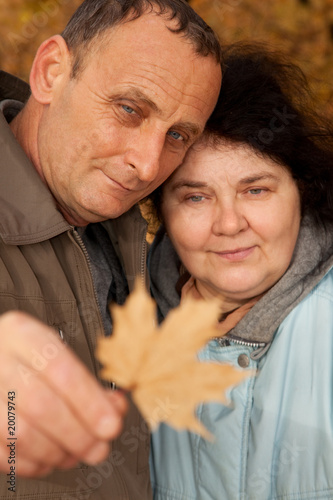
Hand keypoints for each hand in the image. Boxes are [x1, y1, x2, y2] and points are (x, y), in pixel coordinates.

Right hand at [0, 311, 126, 476]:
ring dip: (56, 452)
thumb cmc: (24, 354)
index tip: (110, 424)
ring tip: (74, 453)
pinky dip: (31, 464)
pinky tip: (48, 458)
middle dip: (77, 434)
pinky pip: (3, 454)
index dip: (89, 401)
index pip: (59, 368)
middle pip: (40, 404)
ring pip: (19, 433)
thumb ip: (86, 379)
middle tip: (98, 447)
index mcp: (22, 335)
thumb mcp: (54, 350)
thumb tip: (114, 408)